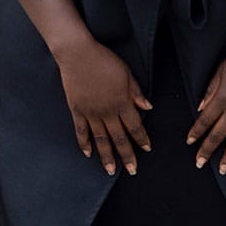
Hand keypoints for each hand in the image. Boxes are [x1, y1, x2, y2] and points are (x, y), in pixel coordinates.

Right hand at [55, 37, 155, 172]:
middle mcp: (106, 112)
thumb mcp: (126, 74)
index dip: (142, 139)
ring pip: (100, 139)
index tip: (147, 149)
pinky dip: (84, 144)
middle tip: (132, 171)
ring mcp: (90, 112)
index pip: (135, 126)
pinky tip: (88, 154)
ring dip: (107, 156)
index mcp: (121, 102)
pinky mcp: (77, 110)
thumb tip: (149, 108)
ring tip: (111, 171)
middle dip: (127, 155)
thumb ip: (137, 93)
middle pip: (119, 138)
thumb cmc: (104, 60)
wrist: (77, 54)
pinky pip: (81, 131)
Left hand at [192, 42, 225, 170]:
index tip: (190, 143)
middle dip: (207, 150)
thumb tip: (200, 108)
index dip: (196, 132)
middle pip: (218, 135)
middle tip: (199, 164)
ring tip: (223, 170)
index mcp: (222, 98)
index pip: (205, 120)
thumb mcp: (222, 70)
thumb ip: (210, 90)